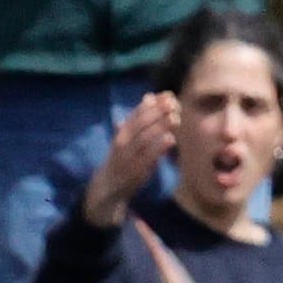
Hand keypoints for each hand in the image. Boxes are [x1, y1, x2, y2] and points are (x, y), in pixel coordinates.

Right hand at [77, 91, 178, 230]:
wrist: (107, 187)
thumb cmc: (120, 159)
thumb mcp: (125, 136)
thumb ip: (137, 118)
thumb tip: (149, 96)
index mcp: (121, 133)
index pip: (137, 113)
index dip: (153, 103)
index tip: (168, 95)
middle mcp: (123, 142)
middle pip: (141, 124)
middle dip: (158, 113)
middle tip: (174, 104)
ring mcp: (129, 157)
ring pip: (145, 138)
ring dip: (160, 127)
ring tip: (175, 118)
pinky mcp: (136, 171)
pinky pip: (148, 158)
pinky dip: (159, 148)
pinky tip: (171, 139)